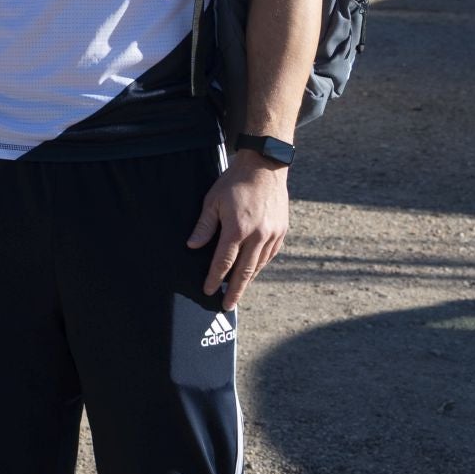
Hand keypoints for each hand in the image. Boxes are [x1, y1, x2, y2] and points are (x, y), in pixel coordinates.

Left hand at [186, 152, 289, 311]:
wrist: (264, 167)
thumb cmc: (234, 182)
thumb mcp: (212, 201)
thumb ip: (204, 226)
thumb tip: (192, 246)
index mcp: (238, 229)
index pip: (223, 262)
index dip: (215, 278)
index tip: (209, 291)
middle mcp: (257, 235)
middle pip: (244, 271)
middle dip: (234, 291)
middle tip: (227, 306)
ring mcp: (272, 234)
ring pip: (259, 265)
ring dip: (248, 280)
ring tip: (238, 290)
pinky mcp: (281, 231)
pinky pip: (270, 255)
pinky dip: (260, 266)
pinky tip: (253, 271)